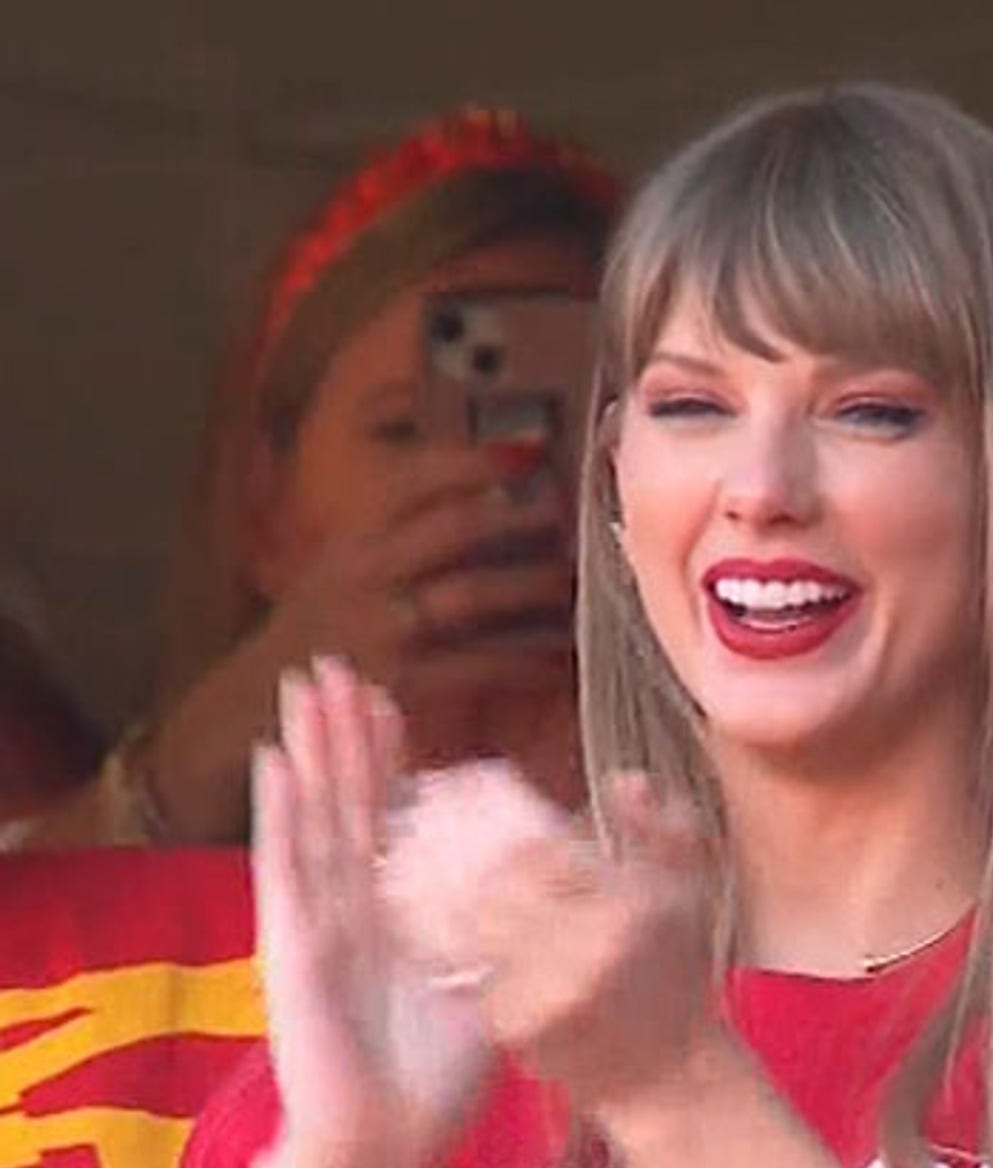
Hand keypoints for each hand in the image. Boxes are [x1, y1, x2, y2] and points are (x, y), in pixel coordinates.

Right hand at [150, 447, 578, 839]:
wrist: (245, 716)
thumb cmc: (308, 650)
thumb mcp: (333, 583)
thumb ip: (389, 552)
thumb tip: (467, 516)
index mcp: (349, 544)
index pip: (410, 483)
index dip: (469, 463)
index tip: (521, 451)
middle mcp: (362, 576)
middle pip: (450, 528)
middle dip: (515, 514)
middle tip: (565, 508)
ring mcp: (378, 627)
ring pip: (471, 594)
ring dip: (531, 586)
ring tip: (572, 581)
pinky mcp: (397, 680)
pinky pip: (476, 664)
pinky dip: (523, 660)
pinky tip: (555, 659)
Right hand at [253, 657, 494, 1167]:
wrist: (381, 1144)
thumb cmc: (430, 1082)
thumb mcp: (484, 994)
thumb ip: (499, 947)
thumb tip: (550, 910)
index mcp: (392, 916)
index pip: (389, 821)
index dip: (389, 763)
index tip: (394, 703)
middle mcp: (348, 909)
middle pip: (346, 802)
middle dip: (344, 735)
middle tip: (340, 664)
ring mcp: (315, 922)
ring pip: (313, 816)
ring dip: (309, 751)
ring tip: (304, 686)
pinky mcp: (292, 945)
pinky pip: (285, 867)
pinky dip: (280, 813)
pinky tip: (275, 760)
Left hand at [378, 763, 718, 1124]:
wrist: (665, 1072)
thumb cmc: (674, 970)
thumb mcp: (691, 890)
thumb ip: (664, 827)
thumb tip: (625, 781)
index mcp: (629, 909)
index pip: (536, 845)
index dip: (490, 805)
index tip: (464, 777)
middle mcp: (586, 953)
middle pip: (488, 878)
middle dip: (446, 832)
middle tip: (417, 802)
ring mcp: (545, 995)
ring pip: (461, 921)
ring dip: (422, 875)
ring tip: (401, 843)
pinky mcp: (513, 1030)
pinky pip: (455, 969)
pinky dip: (425, 931)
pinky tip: (402, 901)